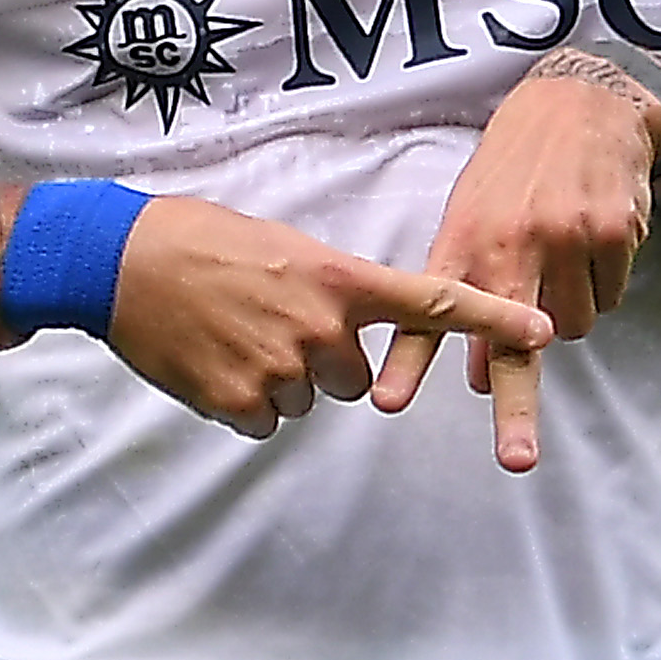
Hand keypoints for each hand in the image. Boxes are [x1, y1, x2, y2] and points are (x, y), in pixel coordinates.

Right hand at [106, 197, 552, 445]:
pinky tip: (216, 362)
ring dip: (283, 379)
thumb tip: (352, 324)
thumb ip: (330, 285)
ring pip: (312, 400)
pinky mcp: (240, 404)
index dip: (490, 318)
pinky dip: (247, 400)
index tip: (540, 332)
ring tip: (236, 335)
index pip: (429, 303)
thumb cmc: (201, 239)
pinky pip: (268, 420)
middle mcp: (319, 328)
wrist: (120, 261)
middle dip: (327, 359)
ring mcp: (281, 370)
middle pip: (359, 377)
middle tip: (273, 322)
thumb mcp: (281, 244)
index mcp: (335, 279)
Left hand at [373, 53, 658, 472]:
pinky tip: (589, 240)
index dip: (411, 360)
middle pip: (515, 343)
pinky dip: (600, 285)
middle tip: (515, 460)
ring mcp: (564, 239)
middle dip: (516, 407)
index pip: (431, 311)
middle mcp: (512, 242)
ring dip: (563, 315)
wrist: (582, 103)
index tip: (388, 403)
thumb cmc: (514, 168)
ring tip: (557, 257)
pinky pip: (608, 300)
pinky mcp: (612, 234)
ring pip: (570, 329)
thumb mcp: (474, 214)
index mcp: (465, 237)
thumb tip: (481, 378)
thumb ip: (468, 291)